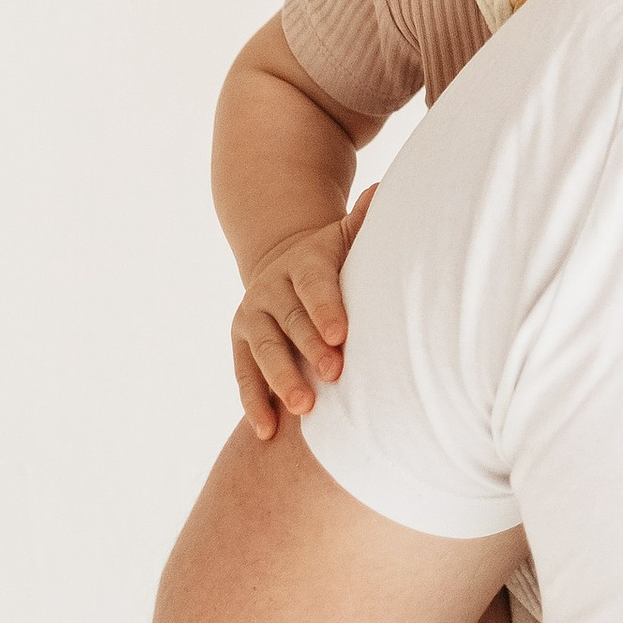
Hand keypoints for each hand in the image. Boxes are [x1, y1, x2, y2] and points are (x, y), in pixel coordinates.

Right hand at [231, 188, 374, 440]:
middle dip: (309, 349)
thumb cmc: (331, 260)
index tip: (342, 334)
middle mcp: (271, 289)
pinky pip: (244, 375)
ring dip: (281, 380)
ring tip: (305, 409)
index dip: (326, 309)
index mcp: (302, 264)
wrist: (280, 263)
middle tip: (334, 375)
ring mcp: (252, 317)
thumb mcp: (344, 237)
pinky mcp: (239, 344)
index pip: (314, 285)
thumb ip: (363, 221)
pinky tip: (268, 431)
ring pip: (263, 352)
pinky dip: (254, 403)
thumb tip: (383, 191)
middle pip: (289, 322)